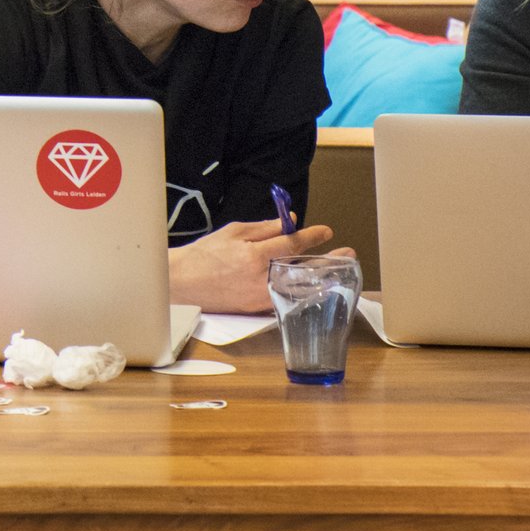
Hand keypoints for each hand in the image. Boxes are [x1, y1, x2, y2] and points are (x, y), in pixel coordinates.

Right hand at [168, 217, 349, 313]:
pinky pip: (287, 300)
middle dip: (327, 260)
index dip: (312, 237)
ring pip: (299, 287)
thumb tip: (289, 221)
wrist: (182, 284)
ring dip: (322, 279)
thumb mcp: (233, 232)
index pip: (291, 243)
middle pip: (302, 268)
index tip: (326, 231)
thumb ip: (264, 228)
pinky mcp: (257, 309)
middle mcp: (261, 278)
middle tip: (347, 254)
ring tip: (340, 272)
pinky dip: (303, 294)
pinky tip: (316, 289)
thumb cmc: (204, 255)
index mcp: (254, 255)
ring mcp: (260, 297)